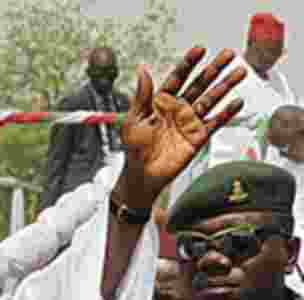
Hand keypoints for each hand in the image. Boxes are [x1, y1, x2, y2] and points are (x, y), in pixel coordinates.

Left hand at [117, 47, 245, 208]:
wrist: (141, 175)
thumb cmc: (134, 148)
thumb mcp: (134, 120)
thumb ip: (142, 96)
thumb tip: (142, 69)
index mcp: (162, 103)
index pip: (178, 78)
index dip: (188, 64)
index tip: (200, 49)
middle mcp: (179, 109)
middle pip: (199, 85)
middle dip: (213, 70)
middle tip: (229, 54)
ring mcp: (190, 122)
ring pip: (210, 100)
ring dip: (225, 86)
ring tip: (240, 71)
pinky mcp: (198, 137)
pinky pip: (215, 123)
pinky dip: (226, 113)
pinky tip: (237, 102)